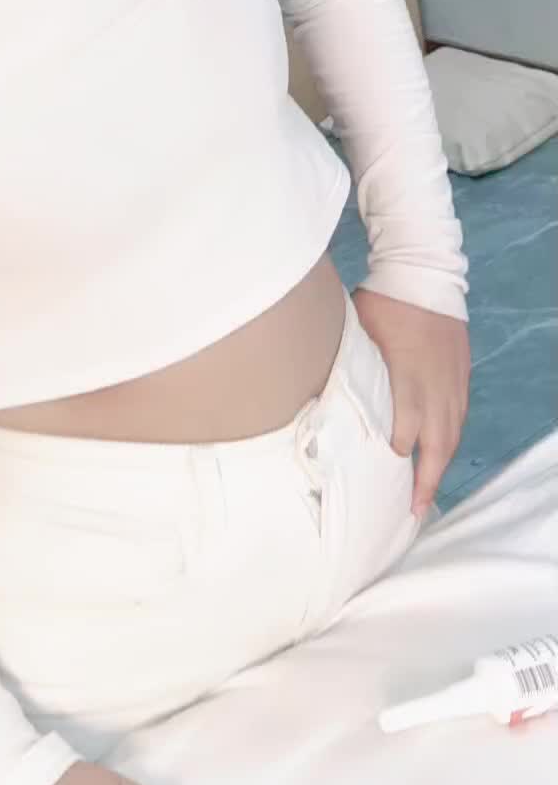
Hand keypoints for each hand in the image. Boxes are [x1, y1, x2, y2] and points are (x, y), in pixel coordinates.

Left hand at [352, 288, 469, 516]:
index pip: (405, 430)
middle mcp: (435, 387)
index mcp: (407, 377)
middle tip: (415, 511)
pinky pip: (460, 417)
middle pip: (436, 443)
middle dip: (426, 480)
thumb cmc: (383, 302)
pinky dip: (451, 440)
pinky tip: (442, 452)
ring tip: (428, 491)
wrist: (424, 273)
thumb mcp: (358, 334)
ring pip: (452, 434)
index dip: (396, 457)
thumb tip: (323, 398)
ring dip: (441, 465)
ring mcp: (452, 382)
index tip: (381, 482)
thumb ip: (349, 370)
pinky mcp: (461, 374)